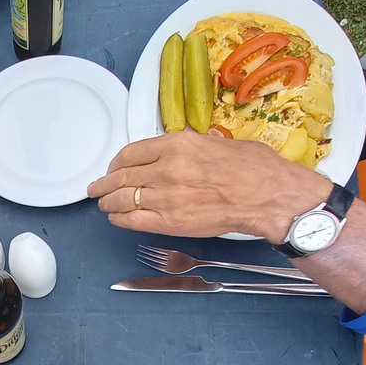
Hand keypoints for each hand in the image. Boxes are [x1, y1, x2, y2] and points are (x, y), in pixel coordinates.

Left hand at [87, 130, 329, 243]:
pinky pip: (133, 220)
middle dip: (105, 184)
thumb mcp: (220, 142)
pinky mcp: (170, 222)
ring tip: (103, 204)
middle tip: (97, 188)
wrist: (269, 197)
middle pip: (122, 176)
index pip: (132, 152)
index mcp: (178, 144)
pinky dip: (120, 218)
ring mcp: (166, 196)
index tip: (113, 167)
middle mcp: (166, 168)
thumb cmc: (255, 169)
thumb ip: (196, 146)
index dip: (117, 162)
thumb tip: (188, 148)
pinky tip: (116, 217)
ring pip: (123, 199)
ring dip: (108, 202)